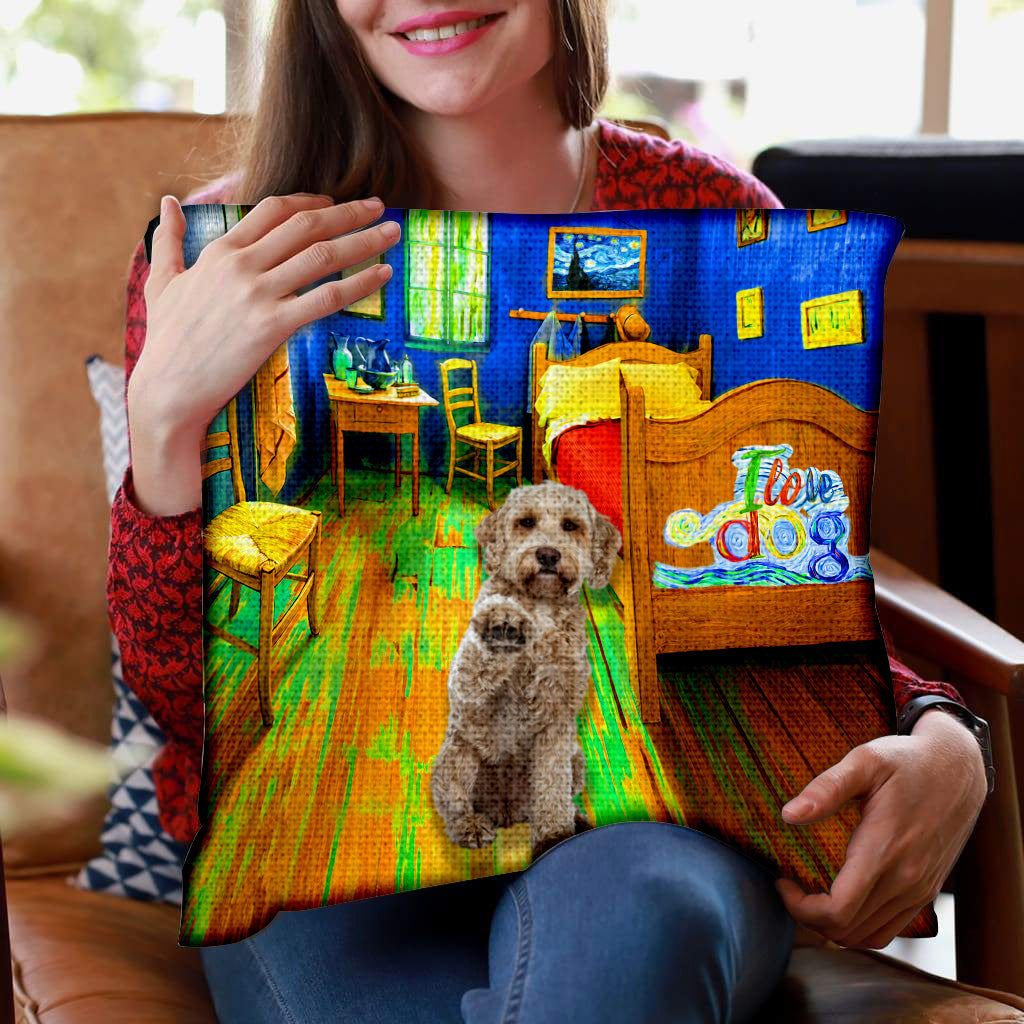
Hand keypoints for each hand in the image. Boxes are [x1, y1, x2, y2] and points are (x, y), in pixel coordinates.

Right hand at [128, 193, 400, 514]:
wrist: (167, 389)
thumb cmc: (167, 341)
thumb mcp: (161, 282)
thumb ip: (167, 240)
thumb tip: (169, 201)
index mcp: (220, 251)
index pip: (274, 210)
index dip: (310, 202)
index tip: (335, 202)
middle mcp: (242, 265)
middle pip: (307, 225)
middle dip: (349, 212)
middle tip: (380, 205)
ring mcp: (258, 294)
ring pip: (323, 255)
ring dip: (364, 240)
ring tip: (394, 232)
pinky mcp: (273, 325)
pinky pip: (327, 297)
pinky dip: (360, 283)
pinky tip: (384, 275)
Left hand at [776, 708, 987, 947]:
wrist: (958, 770)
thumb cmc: (906, 762)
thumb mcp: (864, 761)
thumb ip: (826, 788)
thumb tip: (789, 815)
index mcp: (884, 850)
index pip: (838, 911)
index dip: (800, 907)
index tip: (782, 881)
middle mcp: (905, 880)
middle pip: (848, 931)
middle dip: (808, 916)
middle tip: (789, 886)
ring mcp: (919, 891)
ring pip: (868, 937)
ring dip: (832, 926)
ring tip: (809, 894)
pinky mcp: (926, 892)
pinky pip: (889, 929)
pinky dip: (858, 927)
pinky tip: (840, 900)